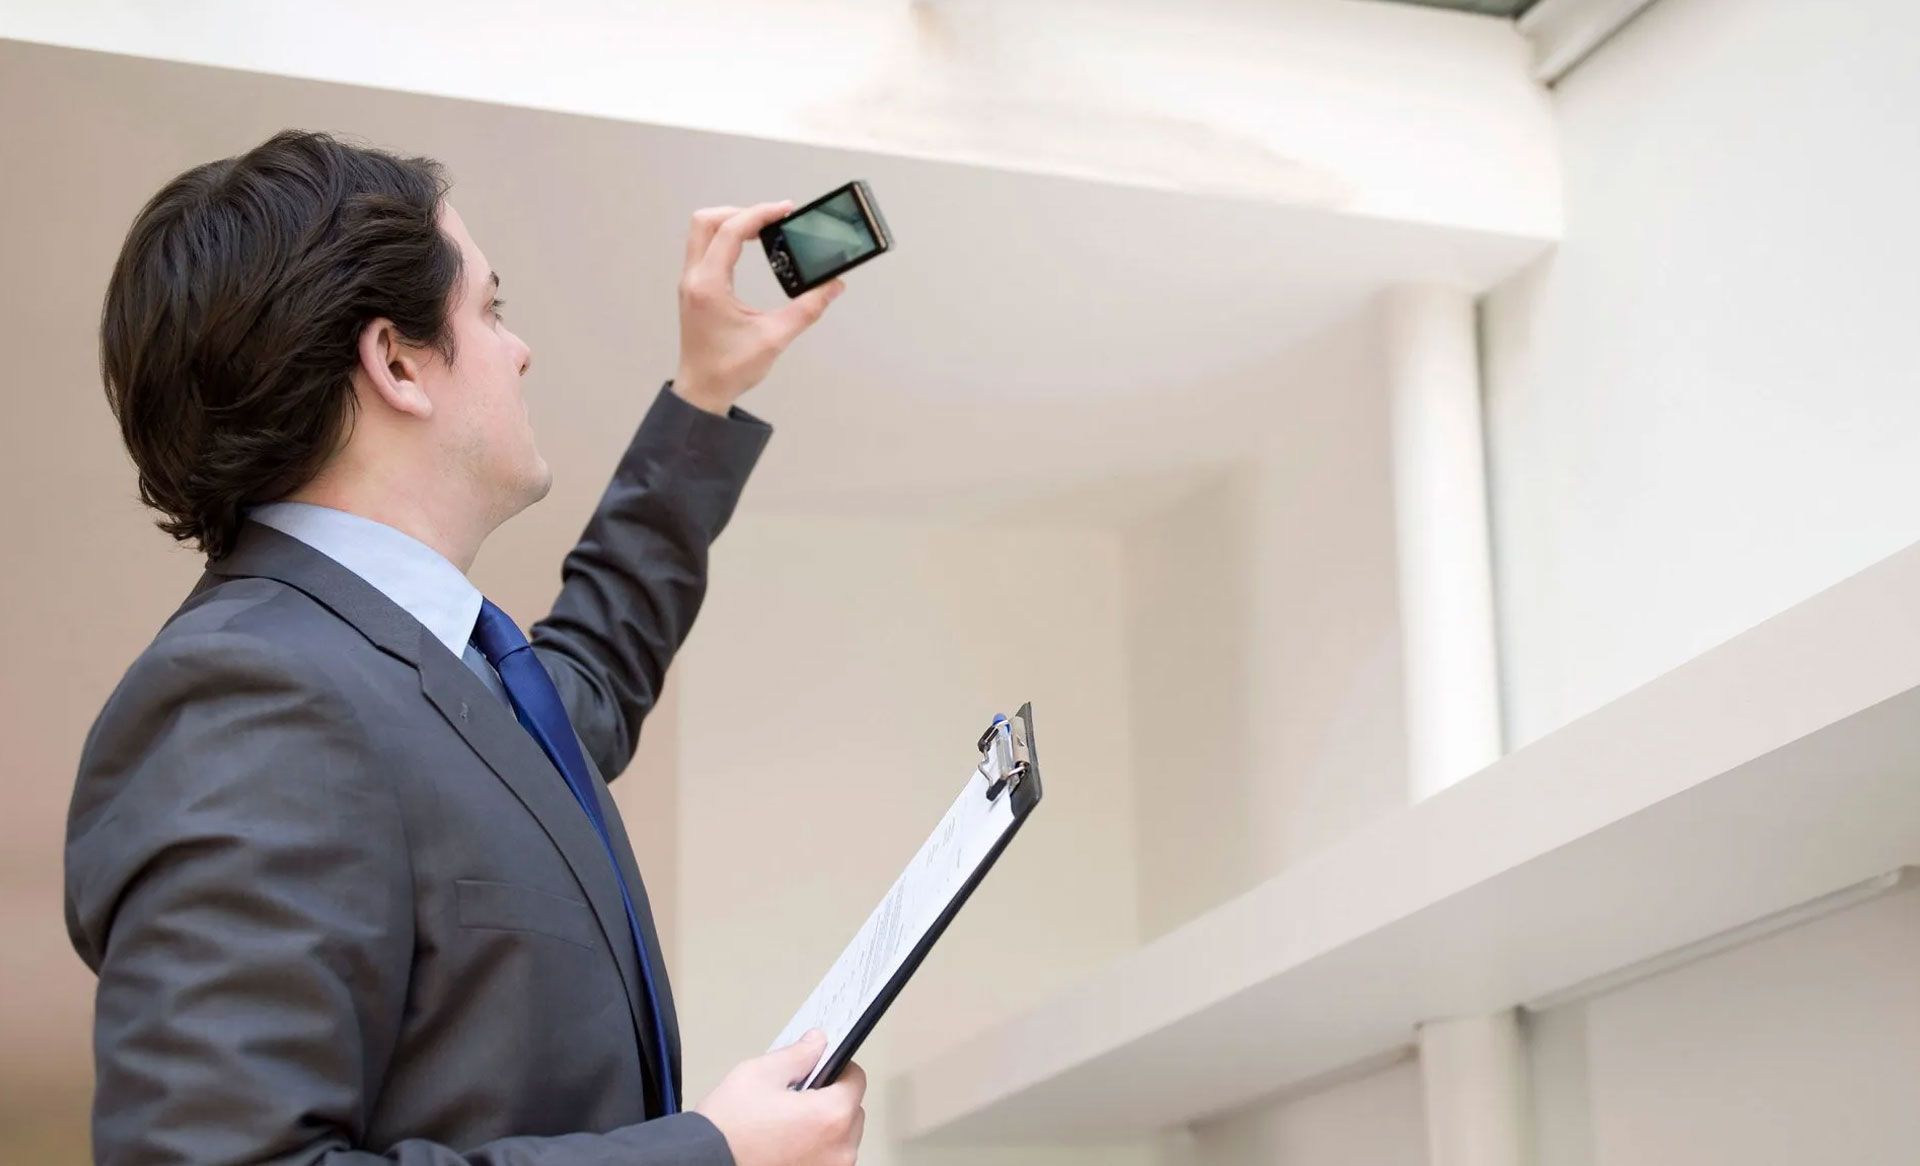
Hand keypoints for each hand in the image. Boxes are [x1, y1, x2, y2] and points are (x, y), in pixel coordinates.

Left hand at [674, 202, 845, 414]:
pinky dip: (725, 238)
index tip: (785, 211)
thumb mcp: (775, 338)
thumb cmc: (729, 370)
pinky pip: (704, 248)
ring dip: (730, 222)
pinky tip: (748, 247)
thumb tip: (832, 286)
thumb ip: (807, 309)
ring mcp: (690, 282)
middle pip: (707, 220)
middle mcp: (694, 278)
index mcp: (709, 286)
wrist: (703, 391)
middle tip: (771, 218)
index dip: (760, 214)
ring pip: (701, 231)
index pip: (731, 231)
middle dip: (741, 212)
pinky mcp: (694, 288)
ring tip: (762, 229)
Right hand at [694, 1030, 867, 1165]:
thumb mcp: (759, 1073)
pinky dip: (815, 1150)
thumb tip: (817, 1043)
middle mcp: (838, 1150)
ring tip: (788, 1123)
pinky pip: (827, 1159)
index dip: (837, 1068)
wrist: (704, 1162)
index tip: (820, 1068)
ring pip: (841, 1138)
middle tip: (798, 1096)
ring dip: (825, 1127)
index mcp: (831, 1116)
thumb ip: (798, 1055)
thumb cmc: (728, 1127)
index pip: (856, 1079)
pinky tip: (787, 1143)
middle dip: (831, 1099)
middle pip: (852, 1111)